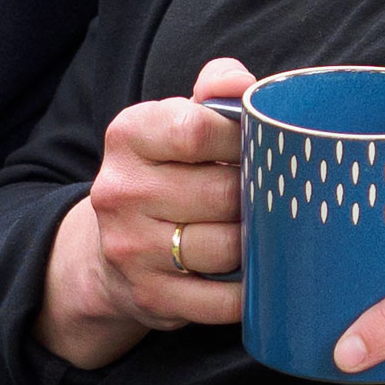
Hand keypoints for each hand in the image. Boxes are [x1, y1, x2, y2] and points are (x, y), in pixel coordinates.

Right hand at [35, 57, 254, 372]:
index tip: (260, 147)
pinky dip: (248, 290)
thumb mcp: (179, 120)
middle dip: (256, 196)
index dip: (241, 141)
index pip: (196, 131)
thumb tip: (243, 84)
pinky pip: (221, 301)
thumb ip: (215, 91)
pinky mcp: (149, 296)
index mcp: (128, 135)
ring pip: (225, 248)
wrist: (112, 247)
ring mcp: (130, 248)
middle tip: (272, 195)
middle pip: (219, 194)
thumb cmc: (167, 172)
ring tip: (262, 230)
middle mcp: (120, 190)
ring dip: (254, 242)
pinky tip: (255, 274)